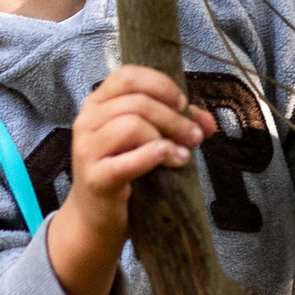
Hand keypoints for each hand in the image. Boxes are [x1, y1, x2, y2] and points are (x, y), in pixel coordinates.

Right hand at [48, 65, 213, 294]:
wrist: (96, 218)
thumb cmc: (123, 172)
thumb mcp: (147, 140)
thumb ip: (175, 124)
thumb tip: (209, 122)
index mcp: (97, 103)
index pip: (127, 75)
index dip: (160, 84)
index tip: (181, 103)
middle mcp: (87, 120)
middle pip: (137, 102)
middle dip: (174, 118)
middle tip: (194, 136)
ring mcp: (86, 149)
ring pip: (132, 124)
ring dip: (167, 137)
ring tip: (184, 154)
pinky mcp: (95, 177)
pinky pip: (127, 160)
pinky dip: (154, 156)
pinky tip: (173, 160)